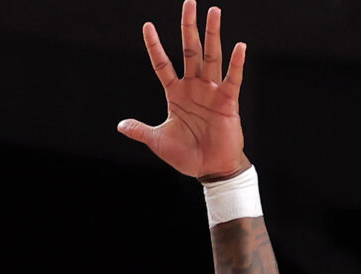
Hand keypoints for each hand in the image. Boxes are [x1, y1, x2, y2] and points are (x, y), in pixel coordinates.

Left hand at [116, 2, 248, 181]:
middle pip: (190, 50)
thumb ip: (140, 130)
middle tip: (190, 2)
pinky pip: (232, 79)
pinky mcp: (227, 102)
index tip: (147, 26)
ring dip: (212, 34)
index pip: (162, 64)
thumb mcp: (158, 141)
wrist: (210, 170)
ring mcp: (211, 92)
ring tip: (213, 12)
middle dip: (189, 26)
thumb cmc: (187, 155)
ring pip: (211, 57)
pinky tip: (239, 46)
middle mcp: (194, 87)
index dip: (154, 46)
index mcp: (176, 93)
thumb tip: (121, 126)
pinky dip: (236, 64)